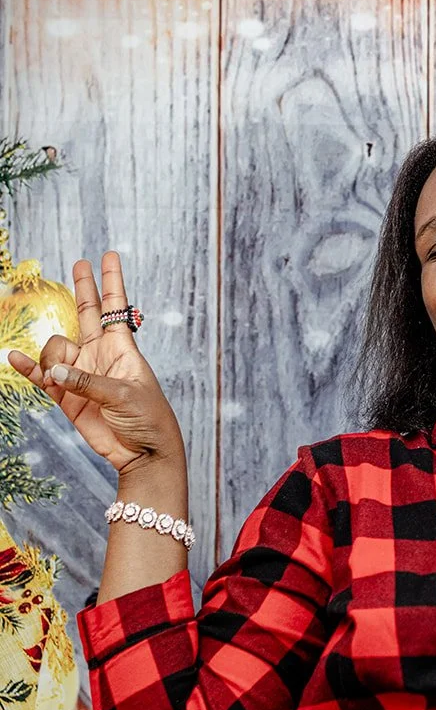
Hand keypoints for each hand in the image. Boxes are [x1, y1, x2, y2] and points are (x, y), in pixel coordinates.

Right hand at [5, 250, 184, 474]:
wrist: (143, 454)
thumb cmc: (147, 420)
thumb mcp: (124, 395)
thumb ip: (87, 382)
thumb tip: (53, 372)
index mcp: (122, 349)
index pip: (116, 308)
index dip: (111, 282)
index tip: (109, 256)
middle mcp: (100, 356)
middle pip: (87, 313)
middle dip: (84, 289)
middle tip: (79, 262)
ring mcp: (82, 374)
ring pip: (55, 350)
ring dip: (50, 359)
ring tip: (57, 377)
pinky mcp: (68, 397)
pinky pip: (42, 377)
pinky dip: (28, 369)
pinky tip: (14, 358)